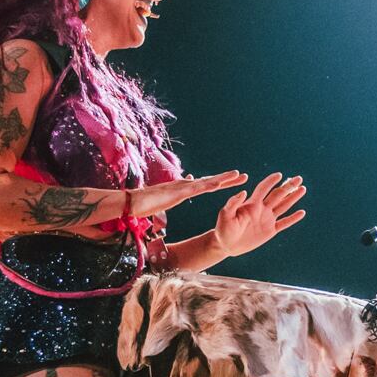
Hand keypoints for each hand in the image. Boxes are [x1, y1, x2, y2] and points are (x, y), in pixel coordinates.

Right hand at [133, 170, 248, 218]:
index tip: (232, 180)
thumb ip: (175, 193)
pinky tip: (220, 183)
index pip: (206, 185)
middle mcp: (185, 185)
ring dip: (223, 178)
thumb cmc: (146, 202)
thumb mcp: (165, 199)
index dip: (220, 182)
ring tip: (237, 174)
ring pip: (207, 182)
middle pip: (210, 181)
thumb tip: (182, 185)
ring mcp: (182, 187)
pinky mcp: (178, 191)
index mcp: (184, 188)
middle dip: (227, 179)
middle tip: (243, 175)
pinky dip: (209, 185)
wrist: (133, 202)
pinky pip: (197, 188)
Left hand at [212, 172, 306, 256]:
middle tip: (299, 178)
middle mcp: (262, 209)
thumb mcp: (225, 215)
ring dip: (293, 198)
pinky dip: (293, 218)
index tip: (279, 175)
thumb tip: (243, 191)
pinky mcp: (270, 231)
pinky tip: (302, 212)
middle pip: (277, 195)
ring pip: (283, 206)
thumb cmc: (223, 228)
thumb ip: (233, 203)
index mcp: (251, 204)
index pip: (263, 189)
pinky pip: (284, 223)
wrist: (226, 244)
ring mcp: (267, 219)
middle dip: (288, 186)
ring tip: (303, 189)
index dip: (270, 181)